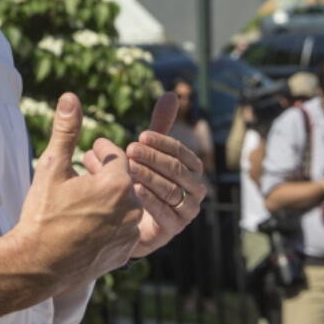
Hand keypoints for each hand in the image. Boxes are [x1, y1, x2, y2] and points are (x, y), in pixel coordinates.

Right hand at [13, 93, 143, 295]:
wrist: (37, 263)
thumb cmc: (43, 214)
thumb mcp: (52, 167)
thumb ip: (67, 131)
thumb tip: (71, 98)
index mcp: (117, 184)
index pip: (116, 156)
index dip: (100, 152)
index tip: (88, 152)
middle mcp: (132, 208)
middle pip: (122, 181)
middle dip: (104, 176)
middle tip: (83, 176)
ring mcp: (130, 234)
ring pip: (124, 206)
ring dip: (108, 201)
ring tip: (82, 203)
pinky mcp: (125, 253)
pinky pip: (122, 230)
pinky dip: (109, 225)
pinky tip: (87, 226)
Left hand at [120, 93, 209, 258]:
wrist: (128, 221)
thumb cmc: (142, 179)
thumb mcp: (149, 152)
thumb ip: (160, 127)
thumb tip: (170, 94)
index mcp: (191, 170)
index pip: (182, 153)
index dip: (162, 143)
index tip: (140, 136)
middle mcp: (194, 191)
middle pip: (178, 171)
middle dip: (153, 158)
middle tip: (129, 150)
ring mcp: (187, 212)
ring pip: (171, 190)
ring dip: (149, 177)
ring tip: (128, 168)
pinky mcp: (174, 230)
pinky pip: (165, 213)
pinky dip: (149, 200)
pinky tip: (132, 190)